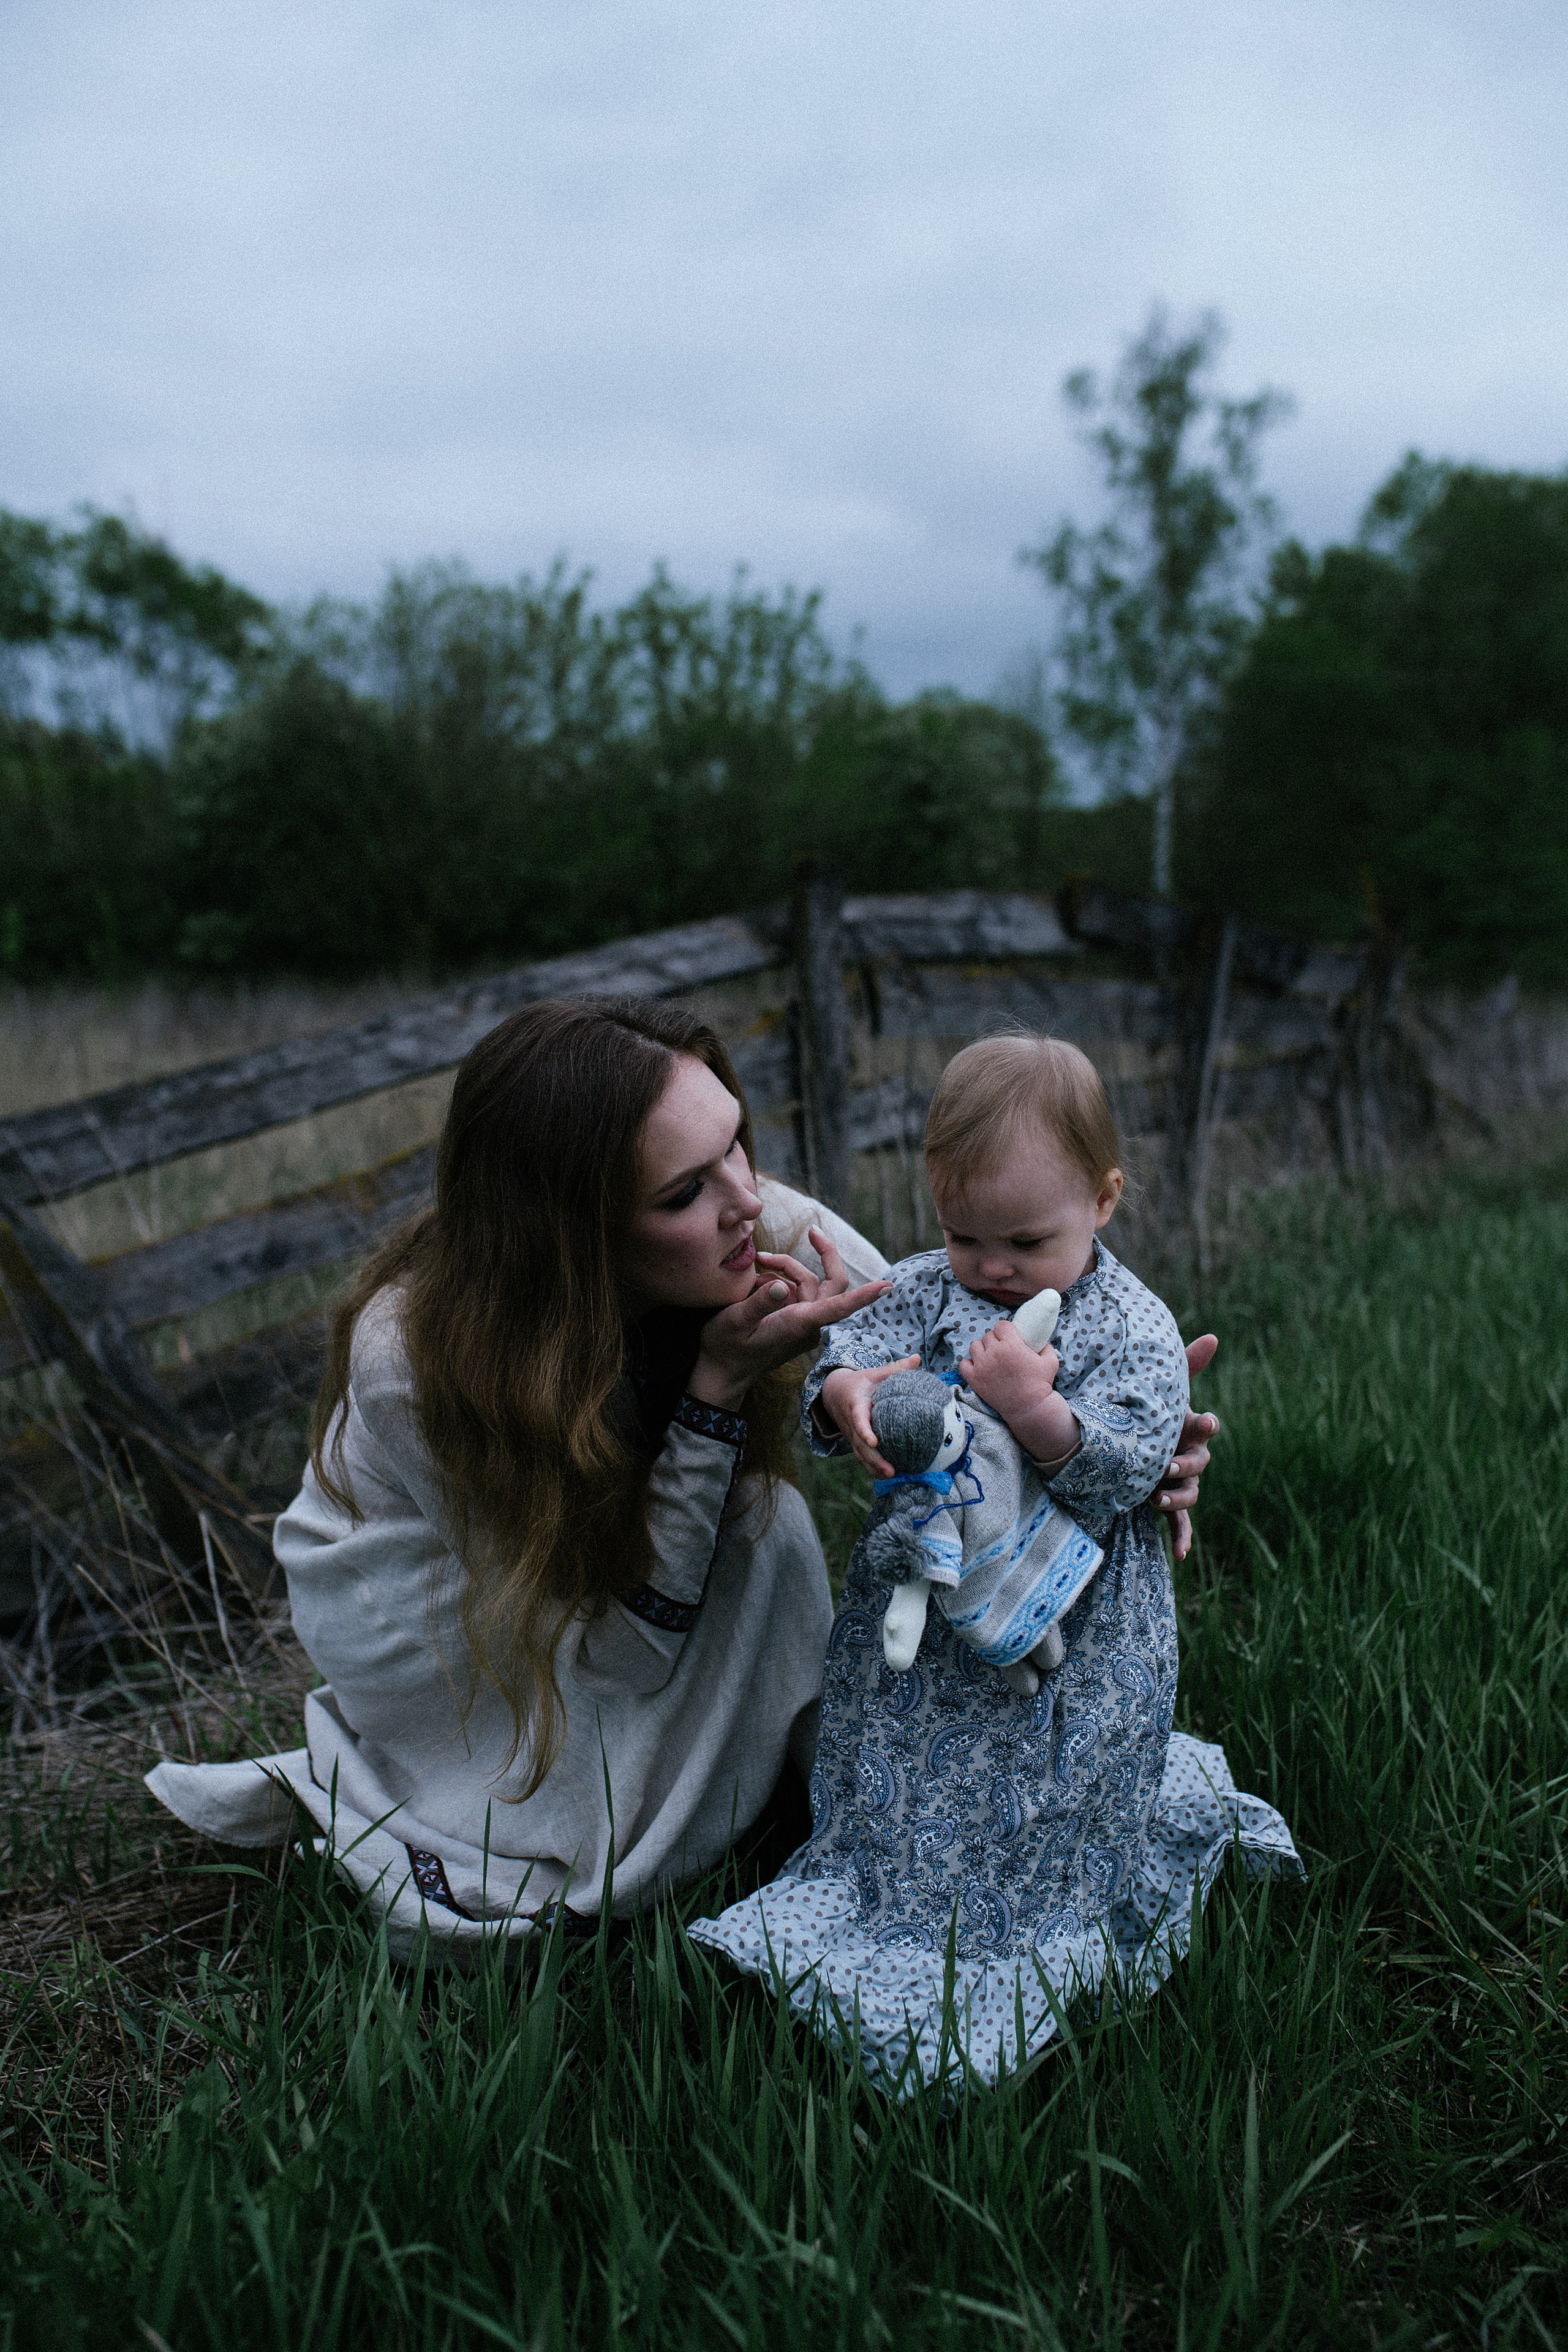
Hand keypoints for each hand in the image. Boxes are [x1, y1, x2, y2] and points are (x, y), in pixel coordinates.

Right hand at [689, 1230, 890, 1410]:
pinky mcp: (794, 1321)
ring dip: (786, 1267)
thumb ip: (758, 1303)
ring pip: (808, 1283)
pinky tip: (755, 1281)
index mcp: (798, 1323)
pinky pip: (795, 1292)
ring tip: (758, 1261)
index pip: (839, 1307)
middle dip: (825, 1254)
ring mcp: (802, 1322)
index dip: (864, 1297)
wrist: (720, 1373)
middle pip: (832, 1283)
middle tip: (812, 1231)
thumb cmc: (724, 1349)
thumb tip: (780, 1285)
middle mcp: (807, 1323)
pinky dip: (779, 1280)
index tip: (888, 1287)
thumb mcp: (734, 1322)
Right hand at [818, 1358, 923, 1476]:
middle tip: (891, 1470)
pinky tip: (886, 1477)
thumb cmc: (860, 1382)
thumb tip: (918, 1358)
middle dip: (874, 1459)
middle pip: (861, 1444)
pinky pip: (861, 1457)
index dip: (865, 1432)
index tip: (874, 1442)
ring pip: (860, 1454)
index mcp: (856, 1405)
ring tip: (892, 1476)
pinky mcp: (854, 1442)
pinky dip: (872, 1468)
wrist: (834, 1392)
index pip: (859, 1420)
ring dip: (874, 1467)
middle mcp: (852, 1423)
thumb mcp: (874, 1373)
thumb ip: (895, 1368)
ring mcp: (851, 1435)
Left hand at [959, 1318, 1058, 1408]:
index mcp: (1011, 1345)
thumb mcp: (1050, 1361)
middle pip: (988, 1335)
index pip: (1001, 1325)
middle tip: (1003, 1350)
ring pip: (975, 1346)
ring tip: (990, 1357)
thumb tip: (1040, 1341)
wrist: (1028, 1408)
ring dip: (982, 1349)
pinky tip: (979, 1367)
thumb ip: (1046, 1347)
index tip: (1009, 1337)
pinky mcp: (974, 1379)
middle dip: (995, 1340)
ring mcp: (982, 1366)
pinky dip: (970, 1364)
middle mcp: (994, 1352)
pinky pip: (964, 1364)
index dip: (1005, 1330)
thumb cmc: (1041, 1384)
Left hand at [1154, 1333, 1218, 1560]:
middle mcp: (1187, 1456)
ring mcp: (1178, 1481)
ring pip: (1189, 1493)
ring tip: (1157, 1499)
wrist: (1124, 1441)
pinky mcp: (1168, 1502)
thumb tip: (1213, 1336)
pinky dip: (1183, 1537)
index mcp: (1186, 1430)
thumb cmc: (1148, 1413)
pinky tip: (1181, 1554)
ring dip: (1178, 1497)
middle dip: (1185, 1465)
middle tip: (1166, 1466)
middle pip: (1198, 1464)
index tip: (1203, 1420)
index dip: (1203, 1426)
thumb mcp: (1161, 1390)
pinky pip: (1181, 1522)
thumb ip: (1186, 1366)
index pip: (1201, 1428)